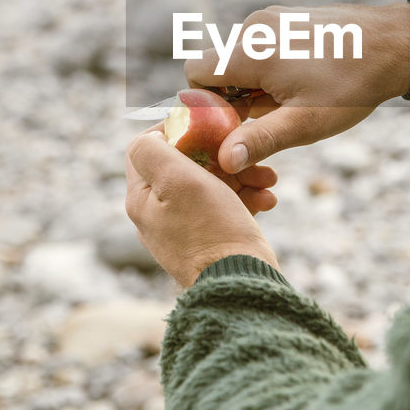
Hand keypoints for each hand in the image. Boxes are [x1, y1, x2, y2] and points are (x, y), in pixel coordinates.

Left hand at [125, 128, 280, 287]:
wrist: (242, 286)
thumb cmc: (211, 230)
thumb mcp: (177, 180)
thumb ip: (153, 151)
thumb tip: (148, 137)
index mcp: (141, 199)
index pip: (145, 148)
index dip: (174, 129)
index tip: (205, 123)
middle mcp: (156, 214)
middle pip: (184, 165)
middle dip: (219, 155)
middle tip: (246, 153)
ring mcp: (182, 230)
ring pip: (210, 185)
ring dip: (240, 176)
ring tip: (268, 178)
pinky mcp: (208, 242)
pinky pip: (223, 209)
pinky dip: (245, 199)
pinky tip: (267, 200)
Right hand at [185, 1, 409, 172]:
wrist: (396, 44)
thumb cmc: (352, 85)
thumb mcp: (307, 122)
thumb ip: (261, 139)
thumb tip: (224, 161)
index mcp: (251, 51)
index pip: (195, 73)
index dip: (207, 103)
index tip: (237, 122)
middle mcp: (254, 27)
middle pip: (218, 66)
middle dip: (234, 96)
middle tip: (273, 115)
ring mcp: (272, 18)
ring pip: (242, 57)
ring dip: (255, 83)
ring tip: (294, 98)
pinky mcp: (288, 16)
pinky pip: (262, 45)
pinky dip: (271, 67)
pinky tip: (304, 81)